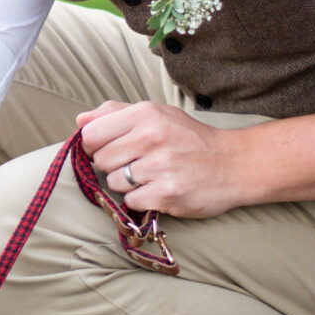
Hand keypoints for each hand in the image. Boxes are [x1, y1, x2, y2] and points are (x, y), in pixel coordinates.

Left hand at [75, 100, 257, 220]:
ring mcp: (159, 167)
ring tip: (151, 176)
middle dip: (113, 165)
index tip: (109, 149)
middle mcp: (151, 138)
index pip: (91, 134)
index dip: (94, 146)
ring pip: (114, 183)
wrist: (234, 164)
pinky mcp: (167, 194)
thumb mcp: (157, 114)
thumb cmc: (191, 138)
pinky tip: (158, 189)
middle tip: (137, 163)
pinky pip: (131, 201)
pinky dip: (141, 199)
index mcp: (145, 114)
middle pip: (101, 160)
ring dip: (127, 184)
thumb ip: (115, 113)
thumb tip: (80, 121)